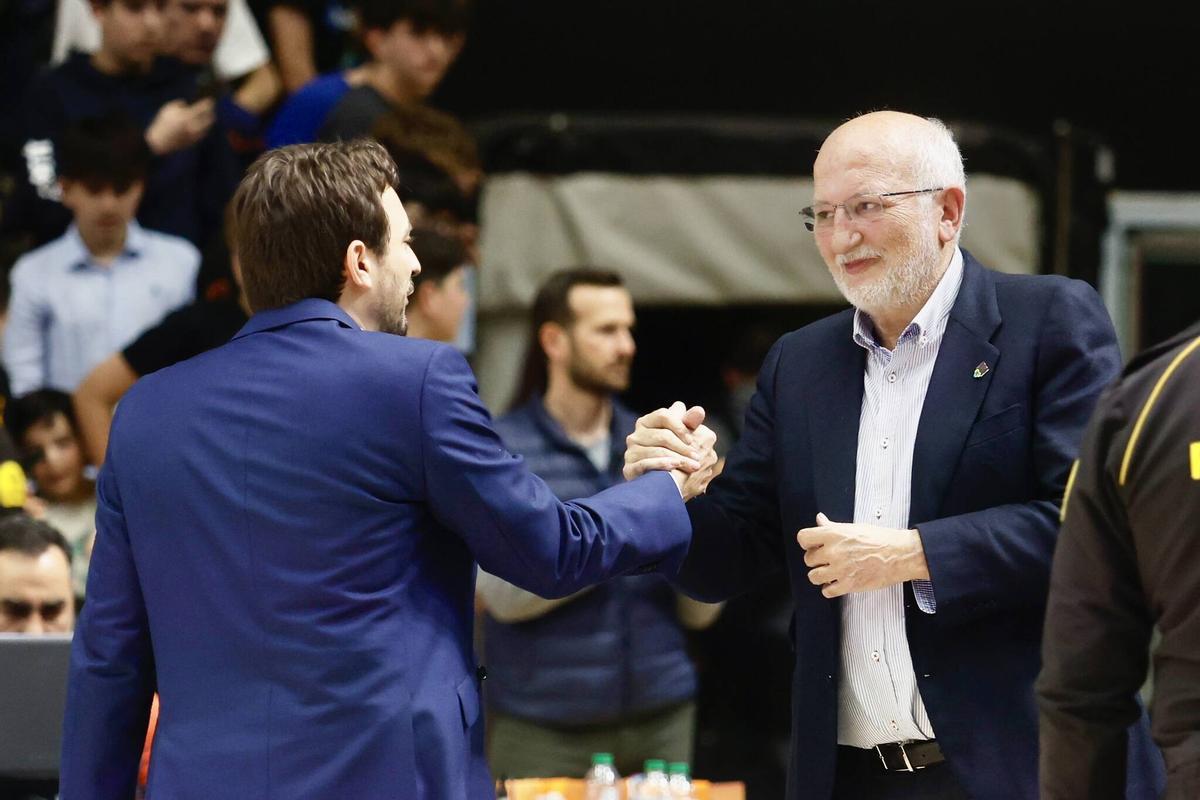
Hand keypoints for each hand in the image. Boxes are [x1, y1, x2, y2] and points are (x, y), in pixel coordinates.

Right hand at [145, 98, 215, 155]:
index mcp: (187, 116)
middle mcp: (193, 126)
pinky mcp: (194, 141)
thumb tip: (187, 103)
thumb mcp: (168, 109)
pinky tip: (204, 126)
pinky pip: (203, 134)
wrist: (160, 141)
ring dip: (209, 121)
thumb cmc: (163, 123)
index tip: (211, 100)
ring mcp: (195, 135)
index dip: (208, 103)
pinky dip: (204, 129)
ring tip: (210, 116)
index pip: (202, 108)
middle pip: (209, 118)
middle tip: (212, 108)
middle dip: (211, 112)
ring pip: (207, 127)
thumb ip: (179, 104)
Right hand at [623, 401, 718, 499]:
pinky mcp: (628, 469)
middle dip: (683, 448)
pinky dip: (662, 465)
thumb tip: (699, 411)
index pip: (664, 415)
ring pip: (657, 451)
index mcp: (647, 422)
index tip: (692, 440)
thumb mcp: (684, 438)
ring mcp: (630, 452)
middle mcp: (635, 436)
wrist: (663, 485)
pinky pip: (645, 464)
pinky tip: (675, 469)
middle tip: (697, 458)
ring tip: (693, 467)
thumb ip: (690, 423)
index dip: (680, 426)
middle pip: (662, 436)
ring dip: (678, 459)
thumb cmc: (675, 455)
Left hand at [796, 513, 929, 597]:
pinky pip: (827, 591)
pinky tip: (836, 582)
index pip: (803, 538)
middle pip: (808, 559)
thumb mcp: (854, 527)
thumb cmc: (882, 539)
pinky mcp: (848, 585)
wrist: (900, 554)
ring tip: (830, 571)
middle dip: (816, 560)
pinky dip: (829, 588)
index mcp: (834, 534)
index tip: (812, 545)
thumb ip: (833, 527)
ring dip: (820, 575)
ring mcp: (840, 569)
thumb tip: (820, 520)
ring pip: (814, 577)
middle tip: (827, 559)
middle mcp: (834, 551)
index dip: (807, 542)